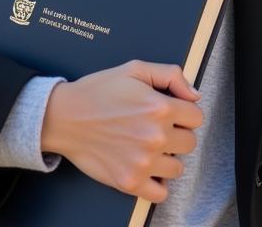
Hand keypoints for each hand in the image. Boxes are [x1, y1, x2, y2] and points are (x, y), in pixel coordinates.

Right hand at [41, 59, 203, 203]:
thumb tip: (194, 95)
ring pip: (177, 168)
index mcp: (160, 107)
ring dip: (167, 158)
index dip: (184, 112)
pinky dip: (157, 183)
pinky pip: (161, 193)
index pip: (196, 117)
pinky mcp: (130, 182)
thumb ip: (170, 75)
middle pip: (189, 143)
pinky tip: (145, 167)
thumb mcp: (134, 69)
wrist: (65, 116)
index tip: (172, 113)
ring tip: (148, 146)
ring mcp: (143, 162)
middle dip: (177, 134)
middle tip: (157, 128)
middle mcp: (155, 137)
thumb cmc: (97, 91)